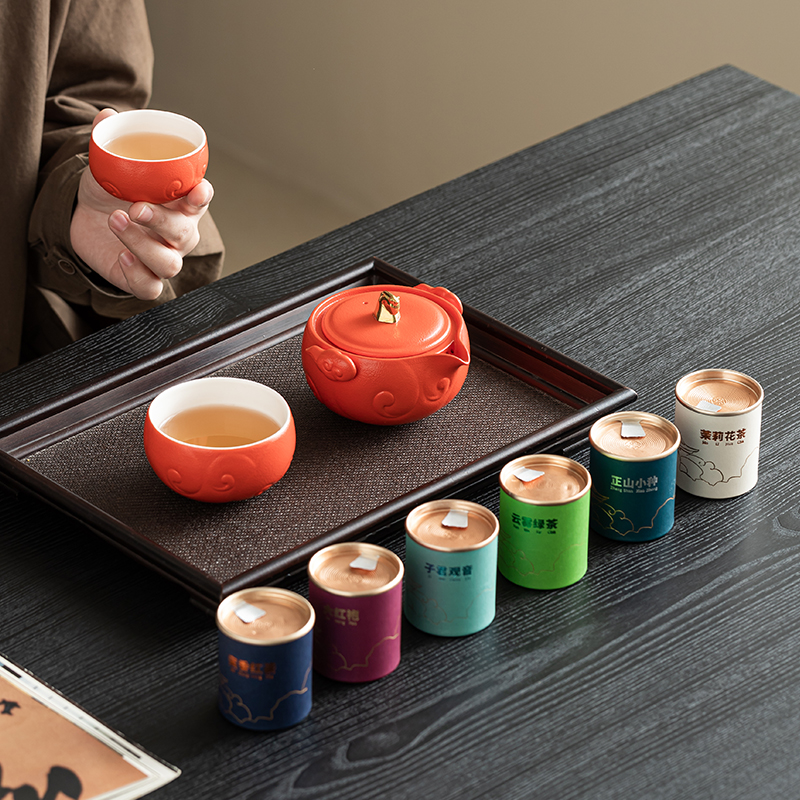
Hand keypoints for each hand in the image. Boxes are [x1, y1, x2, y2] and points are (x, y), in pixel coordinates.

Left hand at [69, 109, 213, 299]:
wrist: (85, 219)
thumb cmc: (111, 192)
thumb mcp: (109, 166)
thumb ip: (111, 143)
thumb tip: (106, 115)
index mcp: (180, 205)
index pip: (201, 200)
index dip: (202, 197)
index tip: (195, 190)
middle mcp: (178, 235)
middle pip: (185, 234)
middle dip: (162, 222)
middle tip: (136, 207)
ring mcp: (163, 258)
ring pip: (168, 263)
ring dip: (142, 244)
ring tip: (115, 222)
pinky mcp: (143, 279)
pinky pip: (151, 287)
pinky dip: (138, 275)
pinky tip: (122, 257)